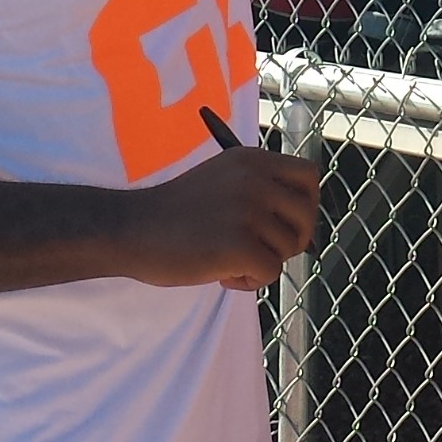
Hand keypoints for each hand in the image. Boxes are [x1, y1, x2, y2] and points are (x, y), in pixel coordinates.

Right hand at [123, 143, 320, 291]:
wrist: (131, 228)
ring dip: (263, 263)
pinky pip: (270, 272)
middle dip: (291, 240)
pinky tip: (222, 275)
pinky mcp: (240, 244)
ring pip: (288, 248)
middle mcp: (255, 179)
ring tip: (229, 262)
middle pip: (307, 214)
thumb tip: (304, 224)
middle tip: (259, 250)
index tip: (283, 222)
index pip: (310, 176)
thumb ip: (259, 190)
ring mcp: (248, 211)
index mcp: (252, 160)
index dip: (305, 204)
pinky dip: (250, 282)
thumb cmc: (174, 213)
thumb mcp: (222, 181)